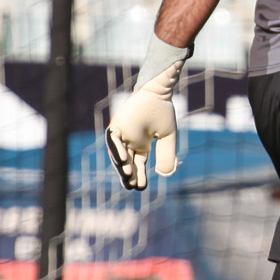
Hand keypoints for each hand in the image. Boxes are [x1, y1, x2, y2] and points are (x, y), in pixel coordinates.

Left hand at [105, 42, 187, 189]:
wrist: (159, 92)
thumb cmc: (162, 111)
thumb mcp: (167, 137)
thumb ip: (167, 154)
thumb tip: (165, 175)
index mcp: (141, 146)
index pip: (138, 165)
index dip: (140, 176)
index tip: (142, 187)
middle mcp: (129, 142)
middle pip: (127, 163)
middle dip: (129, 175)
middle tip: (133, 187)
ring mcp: (122, 134)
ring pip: (118, 154)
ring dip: (122, 165)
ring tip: (128, 177)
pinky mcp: (117, 125)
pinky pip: (113, 140)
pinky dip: (116, 150)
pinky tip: (123, 160)